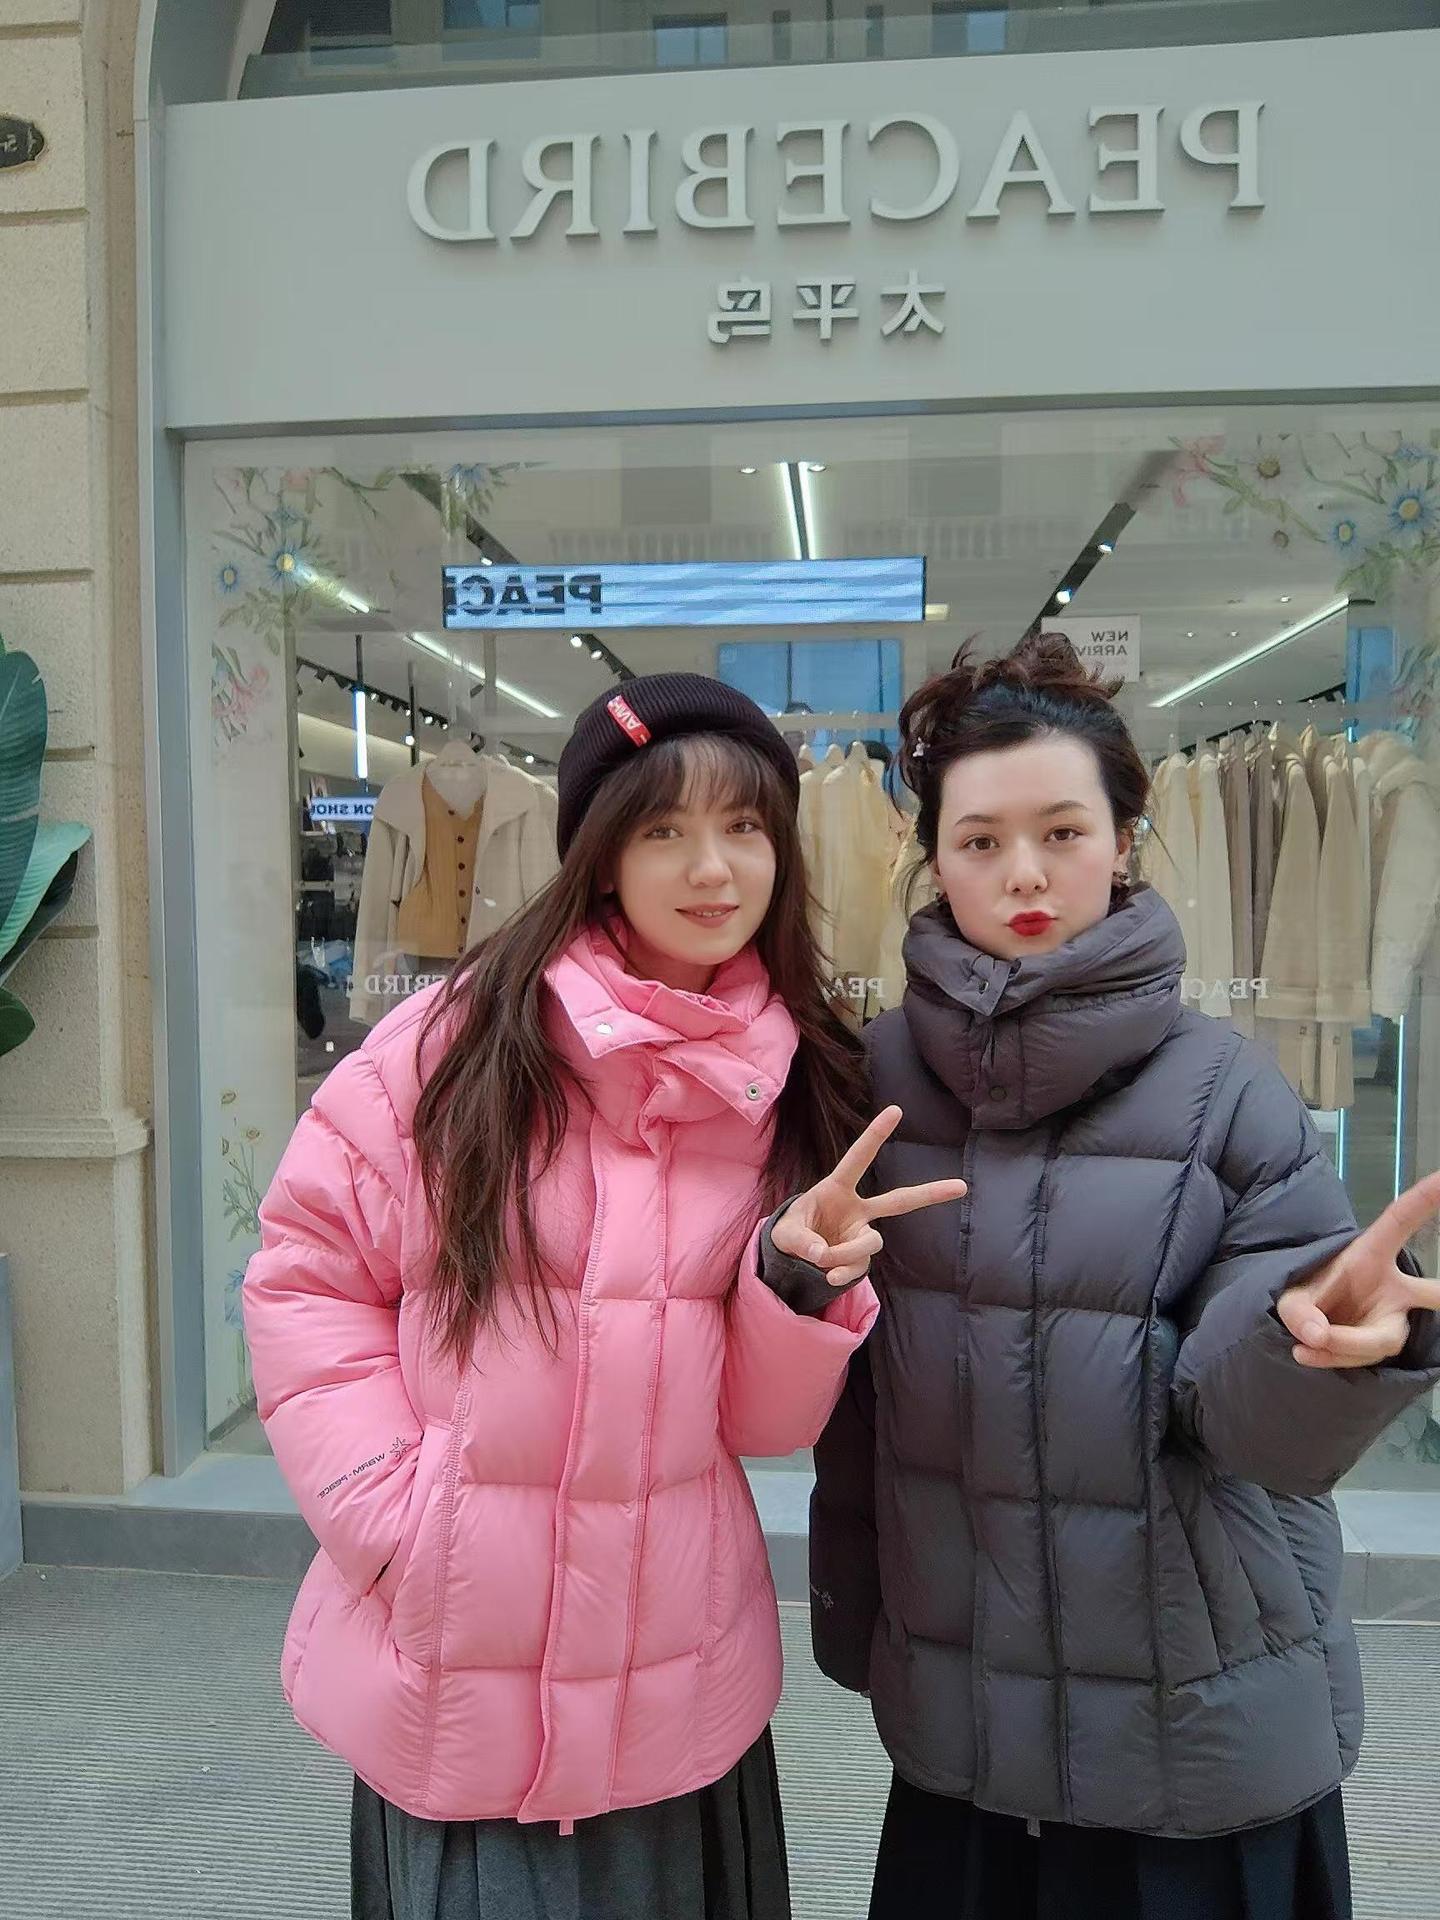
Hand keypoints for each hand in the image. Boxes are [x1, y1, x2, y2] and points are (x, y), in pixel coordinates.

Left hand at [770, 1105, 967, 1287]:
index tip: (896, 1110)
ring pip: (872, 1242)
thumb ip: (802, 1242)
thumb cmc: (791, 1231)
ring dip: (847, 1253)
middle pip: (899, 1201)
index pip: (858, 1159)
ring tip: (822, 1260)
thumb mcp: (786, 1233)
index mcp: (837, 1188)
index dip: (875, 1135)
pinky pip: (860, 1267)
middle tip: (962, 1187)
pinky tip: (829, 1277)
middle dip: (930, 1193)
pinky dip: (844, 1273)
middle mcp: (857, 1209)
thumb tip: (823, 1256)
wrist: (791, 1256)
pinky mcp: (861, 1257)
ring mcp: (863, 1234)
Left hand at [1277, 1171, 1439, 1369]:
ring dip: (1342, 1346)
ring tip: (1302, 1346)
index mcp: (1369, 1253)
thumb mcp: (1288, 1296)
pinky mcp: (1384, 1344)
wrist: (1306, 1326)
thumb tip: (1317, 1336)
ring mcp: (1393, 1317)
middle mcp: (1392, 1286)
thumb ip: (1298, 1311)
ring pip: (1380, 1339)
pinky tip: (1307, 1355)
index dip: (1423, 1200)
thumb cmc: (1306, 1294)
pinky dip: (1334, 1358)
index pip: (1399, 1222)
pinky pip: (1365, 1358)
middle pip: (1431, 1293)